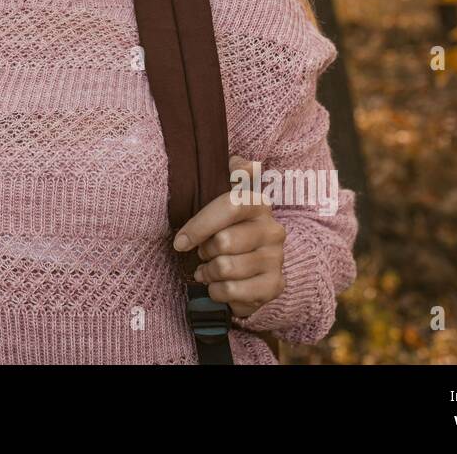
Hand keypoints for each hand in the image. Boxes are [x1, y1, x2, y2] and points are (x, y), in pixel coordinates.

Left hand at [170, 155, 286, 319]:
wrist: (252, 265)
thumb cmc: (227, 227)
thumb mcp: (223, 195)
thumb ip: (233, 172)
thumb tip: (248, 164)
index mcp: (259, 204)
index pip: (229, 207)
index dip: (200, 225)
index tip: (180, 242)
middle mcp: (273, 230)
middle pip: (224, 242)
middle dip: (204, 252)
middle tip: (204, 253)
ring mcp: (276, 259)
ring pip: (226, 269)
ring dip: (208, 273)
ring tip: (208, 270)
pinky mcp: (274, 286)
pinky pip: (233, 292)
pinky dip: (217, 292)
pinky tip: (219, 286)